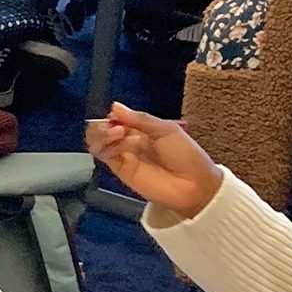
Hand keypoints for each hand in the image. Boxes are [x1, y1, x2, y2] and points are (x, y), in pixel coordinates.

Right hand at [85, 102, 224, 215]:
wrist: (194, 185)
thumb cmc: (186, 154)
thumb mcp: (166, 129)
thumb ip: (140, 119)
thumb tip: (114, 106)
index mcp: (141, 129)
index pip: (116, 119)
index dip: (112, 115)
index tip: (116, 115)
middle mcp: (128, 141)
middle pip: (101, 130)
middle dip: (102, 125)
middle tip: (115, 127)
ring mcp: (124, 156)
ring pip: (97, 143)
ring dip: (104, 134)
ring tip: (119, 133)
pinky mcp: (120, 171)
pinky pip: (105, 156)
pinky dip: (109, 146)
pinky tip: (125, 144)